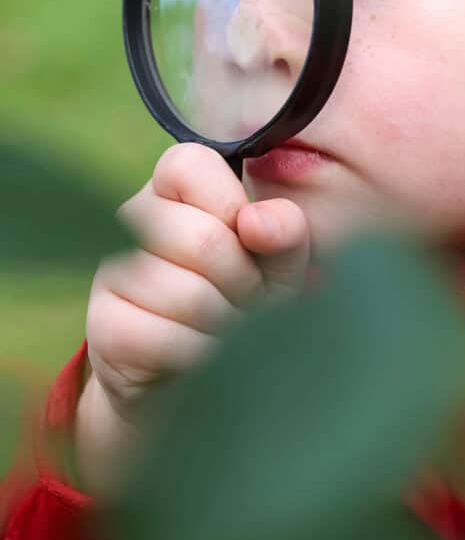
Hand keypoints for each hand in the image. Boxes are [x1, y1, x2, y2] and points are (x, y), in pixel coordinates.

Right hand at [75, 142, 308, 495]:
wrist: (204, 375)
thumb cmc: (247, 300)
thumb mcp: (281, 263)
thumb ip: (286, 230)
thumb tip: (258, 221)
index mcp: (176, 185)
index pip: (191, 164)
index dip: (232, 207)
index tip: (250, 238)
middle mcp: (133, 217)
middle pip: (203, 240)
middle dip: (244, 281)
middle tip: (247, 299)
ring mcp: (111, 270)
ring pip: (187, 295)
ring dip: (225, 324)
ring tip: (228, 327)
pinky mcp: (103, 325)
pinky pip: (163, 338)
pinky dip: (199, 353)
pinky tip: (200, 353)